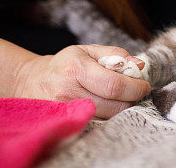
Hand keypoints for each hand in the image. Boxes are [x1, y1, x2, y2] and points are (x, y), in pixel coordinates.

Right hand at [14, 44, 150, 117]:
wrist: (31, 81)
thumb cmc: (65, 64)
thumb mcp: (88, 50)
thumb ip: (116, 54)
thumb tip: (140, 65)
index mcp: (76, 70)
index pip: (114, 85)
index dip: (135, 87)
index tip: (145, 86)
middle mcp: (68, 93)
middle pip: (113, 106)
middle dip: (132, 100)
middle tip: (136, 92)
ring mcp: (64, 112)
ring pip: (106, 118)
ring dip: (121, 109)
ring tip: (121, 98)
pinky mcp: (63, 124)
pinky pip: (95, 125)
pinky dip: (107, 117)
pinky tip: (108, 107)